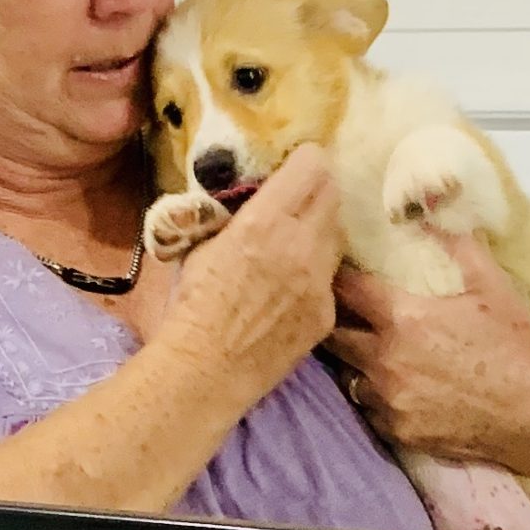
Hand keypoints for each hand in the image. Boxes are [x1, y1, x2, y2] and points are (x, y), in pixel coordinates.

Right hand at [162, 144, 342, 408]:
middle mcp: (301, 246)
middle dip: (316, 190)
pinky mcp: (326, 311)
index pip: (312, 167)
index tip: (295, 165)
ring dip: (320, 229)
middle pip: (332, 195)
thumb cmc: (192, 304)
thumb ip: (236, 216)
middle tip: (298, 197)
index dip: (306, 160)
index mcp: (265, 221)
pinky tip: (291, 286)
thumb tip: (249, 197)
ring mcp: (320, 282)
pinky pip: (331, 276)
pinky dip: (316, 272)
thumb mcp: (203, 244)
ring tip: (295, 241)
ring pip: (337, 235)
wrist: (206, 368)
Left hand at [326, 235, 529, 458]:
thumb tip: (432, 205)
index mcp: (402, 317)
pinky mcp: (397, 431)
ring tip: (366, 350)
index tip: (336, 270)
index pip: (344, 288)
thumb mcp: (491, 285)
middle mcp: (385, 359)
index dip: (337, 276)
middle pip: (332, 335)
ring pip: (346, 375)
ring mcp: (388, 399)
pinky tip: (392, 386)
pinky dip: (375, 396)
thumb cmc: (517, 346)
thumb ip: (456, 243)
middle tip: (342, 311)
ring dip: (353, 362)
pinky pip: (368, 409)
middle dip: (333, 320)